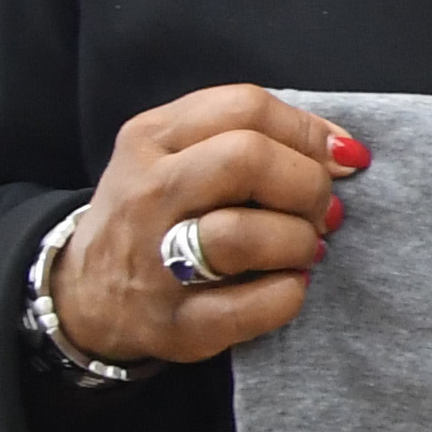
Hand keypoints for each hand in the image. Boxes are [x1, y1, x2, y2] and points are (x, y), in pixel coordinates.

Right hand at [53, 88, 360, 366]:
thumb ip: (253, 137)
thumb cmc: (160, 213)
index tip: (340, 158)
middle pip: (248, 160)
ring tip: (305, 250)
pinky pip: (253, 305)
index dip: (308, 130)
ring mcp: (153, 261)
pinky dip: (289, 294)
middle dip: (308, 184)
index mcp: (150, 139)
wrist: (88, 295)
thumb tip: (343, 151)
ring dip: (299, 241)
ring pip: (244, 234)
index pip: (245, 107)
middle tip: (322, 210)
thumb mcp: (179, 154)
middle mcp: (145, 194)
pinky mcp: (175, 323)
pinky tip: (289, 285)